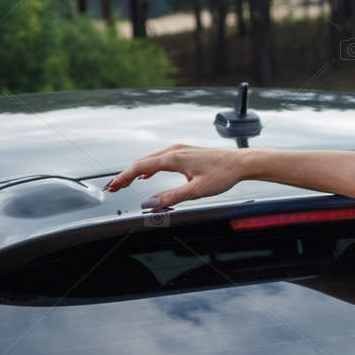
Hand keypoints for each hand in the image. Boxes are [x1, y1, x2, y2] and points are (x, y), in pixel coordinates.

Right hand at [103, 143, 245, 208]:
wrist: (241, 163)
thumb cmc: (223, 174)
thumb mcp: (196, 191)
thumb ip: (171, 198)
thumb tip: (149, 203)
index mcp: (173, 158)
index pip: (140, 167)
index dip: (124, 177)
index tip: (113, 187)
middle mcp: (174, 151)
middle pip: (142, 162)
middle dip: (126, 175)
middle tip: (113, 188)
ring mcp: (179, 150)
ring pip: (150, 160)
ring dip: (136, 171)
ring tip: (125, 183)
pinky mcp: (185, 153)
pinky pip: (160, 159)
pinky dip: (149, 167)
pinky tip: (147, 175)